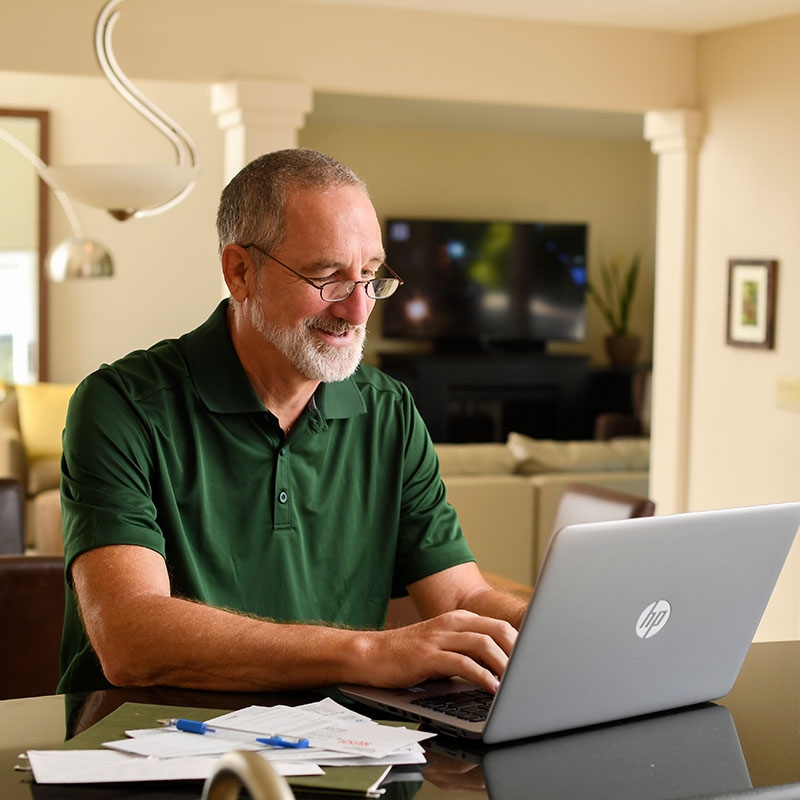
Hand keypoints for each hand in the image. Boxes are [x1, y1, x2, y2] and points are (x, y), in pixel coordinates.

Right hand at [360, 610, 516, 692]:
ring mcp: (439, 637)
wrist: (370, 654)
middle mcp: (451, 623)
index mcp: (458, 619)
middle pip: (498, 630)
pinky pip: (462, 663)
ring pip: (483, 644)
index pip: (500, 626)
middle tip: (531, 674)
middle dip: (519, 653)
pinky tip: (491, 689)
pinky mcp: (428, 655)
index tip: (535, 662)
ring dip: (504, 665)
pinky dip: (481, 676)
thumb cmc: (408, 655)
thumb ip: (467, 652)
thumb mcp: (442, 647)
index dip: (522, 643)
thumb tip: (500, 670)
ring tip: (516, 685)